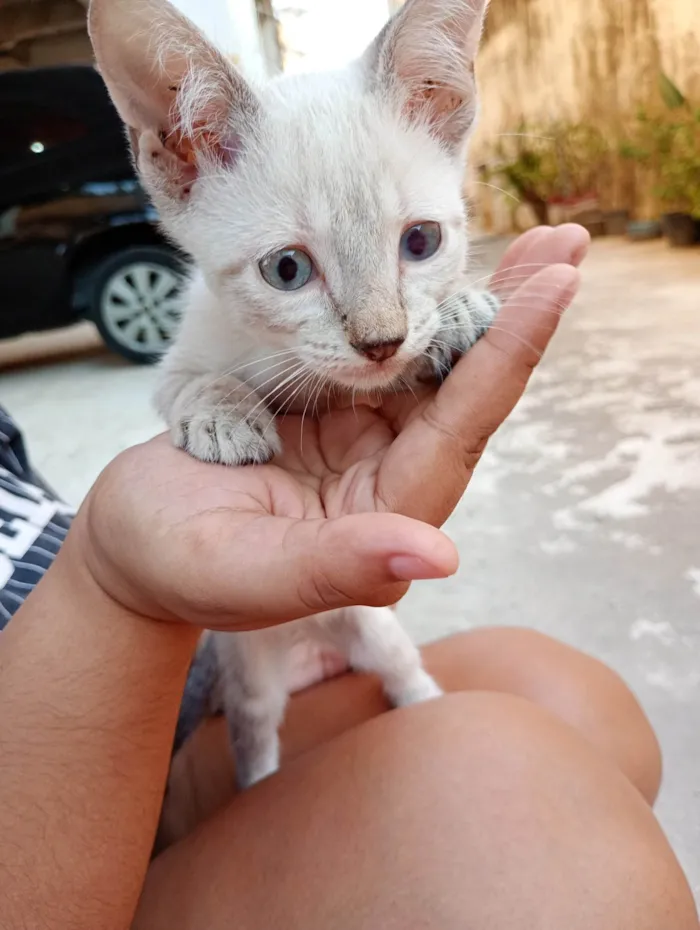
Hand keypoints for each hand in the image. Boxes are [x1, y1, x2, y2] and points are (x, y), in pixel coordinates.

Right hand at [74, 225, 587, 628]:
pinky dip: (415, 310)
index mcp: (384, 523)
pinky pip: (386, 355)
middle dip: (515, 318)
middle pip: (467, 394)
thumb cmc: (175, 563)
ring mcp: (363, 445)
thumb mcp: (247, 569)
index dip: (507, 356)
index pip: (459, 431)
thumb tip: (438, 556)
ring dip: (479, 305)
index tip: (555, 285)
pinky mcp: (333, 417)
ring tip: (538, 245)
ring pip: (434, 368)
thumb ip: (336, 567)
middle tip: (567, 244)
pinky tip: (442, 272)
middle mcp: (389, 482)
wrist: (134, 544)